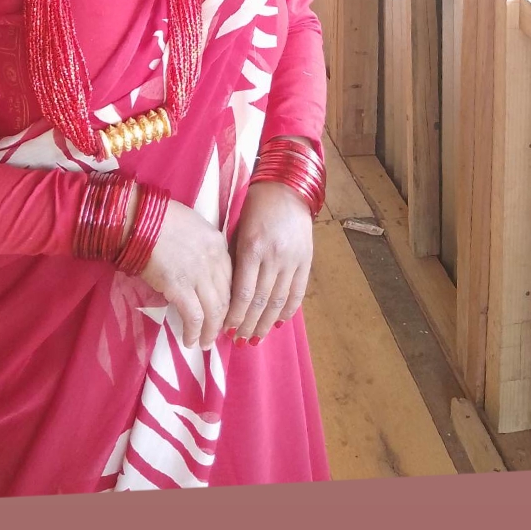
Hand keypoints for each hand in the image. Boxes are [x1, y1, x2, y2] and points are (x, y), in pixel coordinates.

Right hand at [135, 194, 232, 350]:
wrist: (137, 219)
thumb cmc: (159, 219)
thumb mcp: (192, 227)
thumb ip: (203, 249)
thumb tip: (200, 271)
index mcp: (218, 244)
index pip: (232, 279)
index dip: (229, 300)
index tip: (225, 313)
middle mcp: (214, 260)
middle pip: (226, 297)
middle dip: (223, 320)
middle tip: (218, 333)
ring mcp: (198, 274)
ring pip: (214, 311)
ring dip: (210, 331)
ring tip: (205, 343)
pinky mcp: (179, 286)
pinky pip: (194, 317)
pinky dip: (194, 332)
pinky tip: (189, 341)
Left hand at [224, 182, 313, 343]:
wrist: (286, 188)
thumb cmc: (253, 207)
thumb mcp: (236, 229)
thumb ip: (233, 259)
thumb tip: (224, 293)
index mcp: (251, 248)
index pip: (242, 293)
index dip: (234, 315)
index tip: (224, 328)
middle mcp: (273, 257)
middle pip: (260, 302)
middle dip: (248, 325)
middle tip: (238, 340)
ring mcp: (292, 260)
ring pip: (278, 301)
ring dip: (266, 324)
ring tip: (256, 338)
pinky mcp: (306, 260)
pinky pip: (297, 292)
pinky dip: (288, 310)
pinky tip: (279, 322)